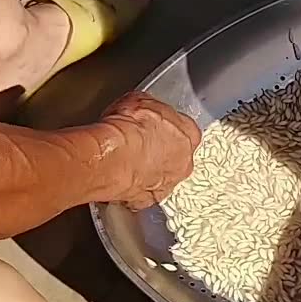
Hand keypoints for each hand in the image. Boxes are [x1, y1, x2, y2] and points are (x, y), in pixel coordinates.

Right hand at [97, 91, 200, 209]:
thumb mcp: (138, 100)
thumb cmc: (127, 128)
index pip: (185, 129)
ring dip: (148, 171)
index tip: (153, 125)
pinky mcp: (147, 201)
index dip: (166, 127)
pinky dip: (133, 187)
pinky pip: (142, 193)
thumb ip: (149, 109)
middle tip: (140, 144)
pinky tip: (120, 178)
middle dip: (161, 151)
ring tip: (128, 162)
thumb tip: (142, 109)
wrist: (111, 157)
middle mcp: (183, 162)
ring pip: (161, 177)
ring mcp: (168, 185)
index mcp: (189, 134)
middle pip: (176, 156)